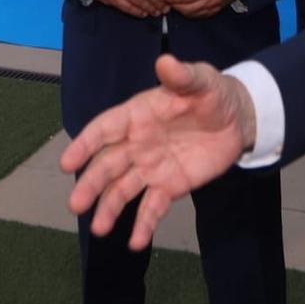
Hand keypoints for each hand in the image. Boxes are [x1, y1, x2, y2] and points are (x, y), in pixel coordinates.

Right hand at [61, 53, 253, 249]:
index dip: (85, 145)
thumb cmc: (210, 94)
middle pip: (107, 165)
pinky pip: (152, 207)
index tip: (67, 162)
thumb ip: (181, 76)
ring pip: (123, 189)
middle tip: (75, 204)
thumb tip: (165, 61)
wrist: (237, 119)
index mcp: (137, 115)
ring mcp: (151, 167)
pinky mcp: (169, 186)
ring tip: (99, 229)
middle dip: (91, 184)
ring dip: (109, 208)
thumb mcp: (200, 81)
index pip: (105, 129)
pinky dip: (143, 224)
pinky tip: (135, 242)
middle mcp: (137, 144)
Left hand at [164, 0, 242, 18]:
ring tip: (173, 0)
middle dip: (173, 4)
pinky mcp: (213, 12)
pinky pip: (197, 15)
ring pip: (190, 14)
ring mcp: (212, 8)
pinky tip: (184, 5)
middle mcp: (209, 1)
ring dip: (179, 8)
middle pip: (185, 8)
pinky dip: (188, 12)